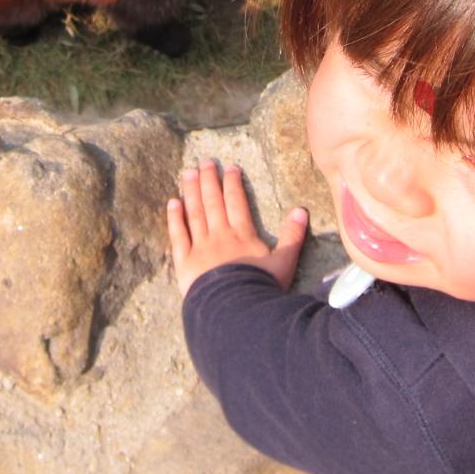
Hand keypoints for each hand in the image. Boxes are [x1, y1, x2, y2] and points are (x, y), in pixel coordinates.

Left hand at [167, 158, 308, 297]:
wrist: (236, 311)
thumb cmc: (262, 288)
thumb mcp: (285, 262)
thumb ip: (293, 236)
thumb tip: (301, 210)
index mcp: (242, 234)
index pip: (236, 202)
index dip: (233, 183)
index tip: (230, 167)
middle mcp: (220, 235)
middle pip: (213, 202)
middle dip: (209, 180)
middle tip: (205, 162)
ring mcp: (200, 247)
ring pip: (195, 213)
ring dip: (191, 192)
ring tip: (187, 173)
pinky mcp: (185, 263)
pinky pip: (178, 236)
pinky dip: (174, 219)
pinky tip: (172, 203)